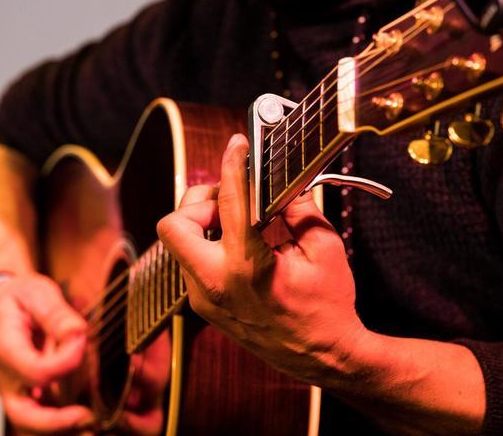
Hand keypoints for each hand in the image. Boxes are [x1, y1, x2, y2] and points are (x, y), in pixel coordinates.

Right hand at [0, 273, 91, 433]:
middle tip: (88, 417)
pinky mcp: (30, 396)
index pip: (34, 370)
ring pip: (32, 425)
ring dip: (62, 428)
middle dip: (56, 423)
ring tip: (93, 423)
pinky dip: (65, 423)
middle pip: (22, 415)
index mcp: (4, 349)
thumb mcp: (37, 293)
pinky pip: (43, 419)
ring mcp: (17, 391)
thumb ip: (57, 314)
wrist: (2, 306)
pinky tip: (89, 417)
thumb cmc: (19, 299)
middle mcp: (6, 378)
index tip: (84, 341)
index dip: (64, 363)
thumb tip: (77, 334)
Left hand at [156, 134, 367, 383]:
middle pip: (174, 224)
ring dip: (204, 224)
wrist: (323, 357)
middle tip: (229, 199)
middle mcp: (215, 284)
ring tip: (240, 224)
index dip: (231, 165)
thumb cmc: (327, 305)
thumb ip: (298, 208)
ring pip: (179, 243)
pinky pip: (192, 263)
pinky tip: (240, 247)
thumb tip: (280, 179)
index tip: (237, 146)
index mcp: (247, 266)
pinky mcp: (204, 307)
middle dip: (198, 202)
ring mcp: (205, 299)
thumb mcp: (323, 248)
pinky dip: (209, 246)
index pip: (228, 201)